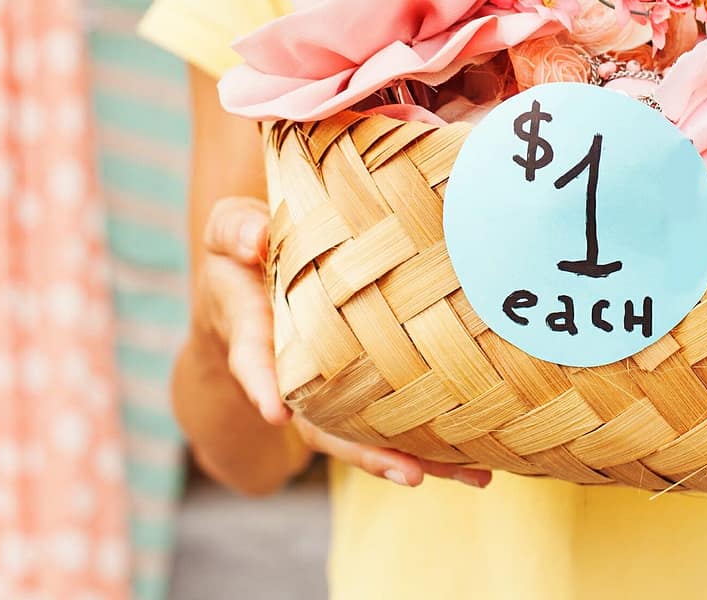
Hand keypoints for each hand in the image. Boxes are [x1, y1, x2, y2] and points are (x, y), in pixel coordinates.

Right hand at [195, 196, 491, 489]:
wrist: (251, 279)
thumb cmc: (243, 249)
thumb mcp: (228, 230)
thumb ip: (237, 233)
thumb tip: (256, 238)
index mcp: (255, 333)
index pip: (254, 361)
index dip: (262, 385)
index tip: (275, 412)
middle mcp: (293, 373)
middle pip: (323, 424)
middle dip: (364, 452)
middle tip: (408, 473)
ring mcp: (327, 388)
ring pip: (362, 435)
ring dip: (413, 457)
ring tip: (469, 475)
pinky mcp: (359, 388)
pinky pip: (390, 421)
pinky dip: (430, 443)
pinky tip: (478, 458)